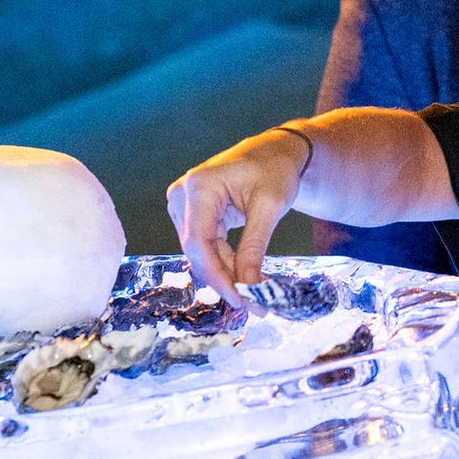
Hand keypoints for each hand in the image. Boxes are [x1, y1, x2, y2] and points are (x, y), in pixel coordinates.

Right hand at [167, 127, 310, 305]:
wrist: (275, 153)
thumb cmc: (275, 170)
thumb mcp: (270, 207)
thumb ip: (254, 246)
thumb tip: (248, 285)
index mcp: (199, 187)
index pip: (199, 242)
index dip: (217, 275)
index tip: (240, 298)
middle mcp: (183, 195)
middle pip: (198, 250)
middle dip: (225, 279)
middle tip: (255, 305)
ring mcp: (184, 204)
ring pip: (201, 253)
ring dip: (226, 274)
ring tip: (256, 294)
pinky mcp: (193, 213)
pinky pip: (206, 246)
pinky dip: (226, 263)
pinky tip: (246, 277)